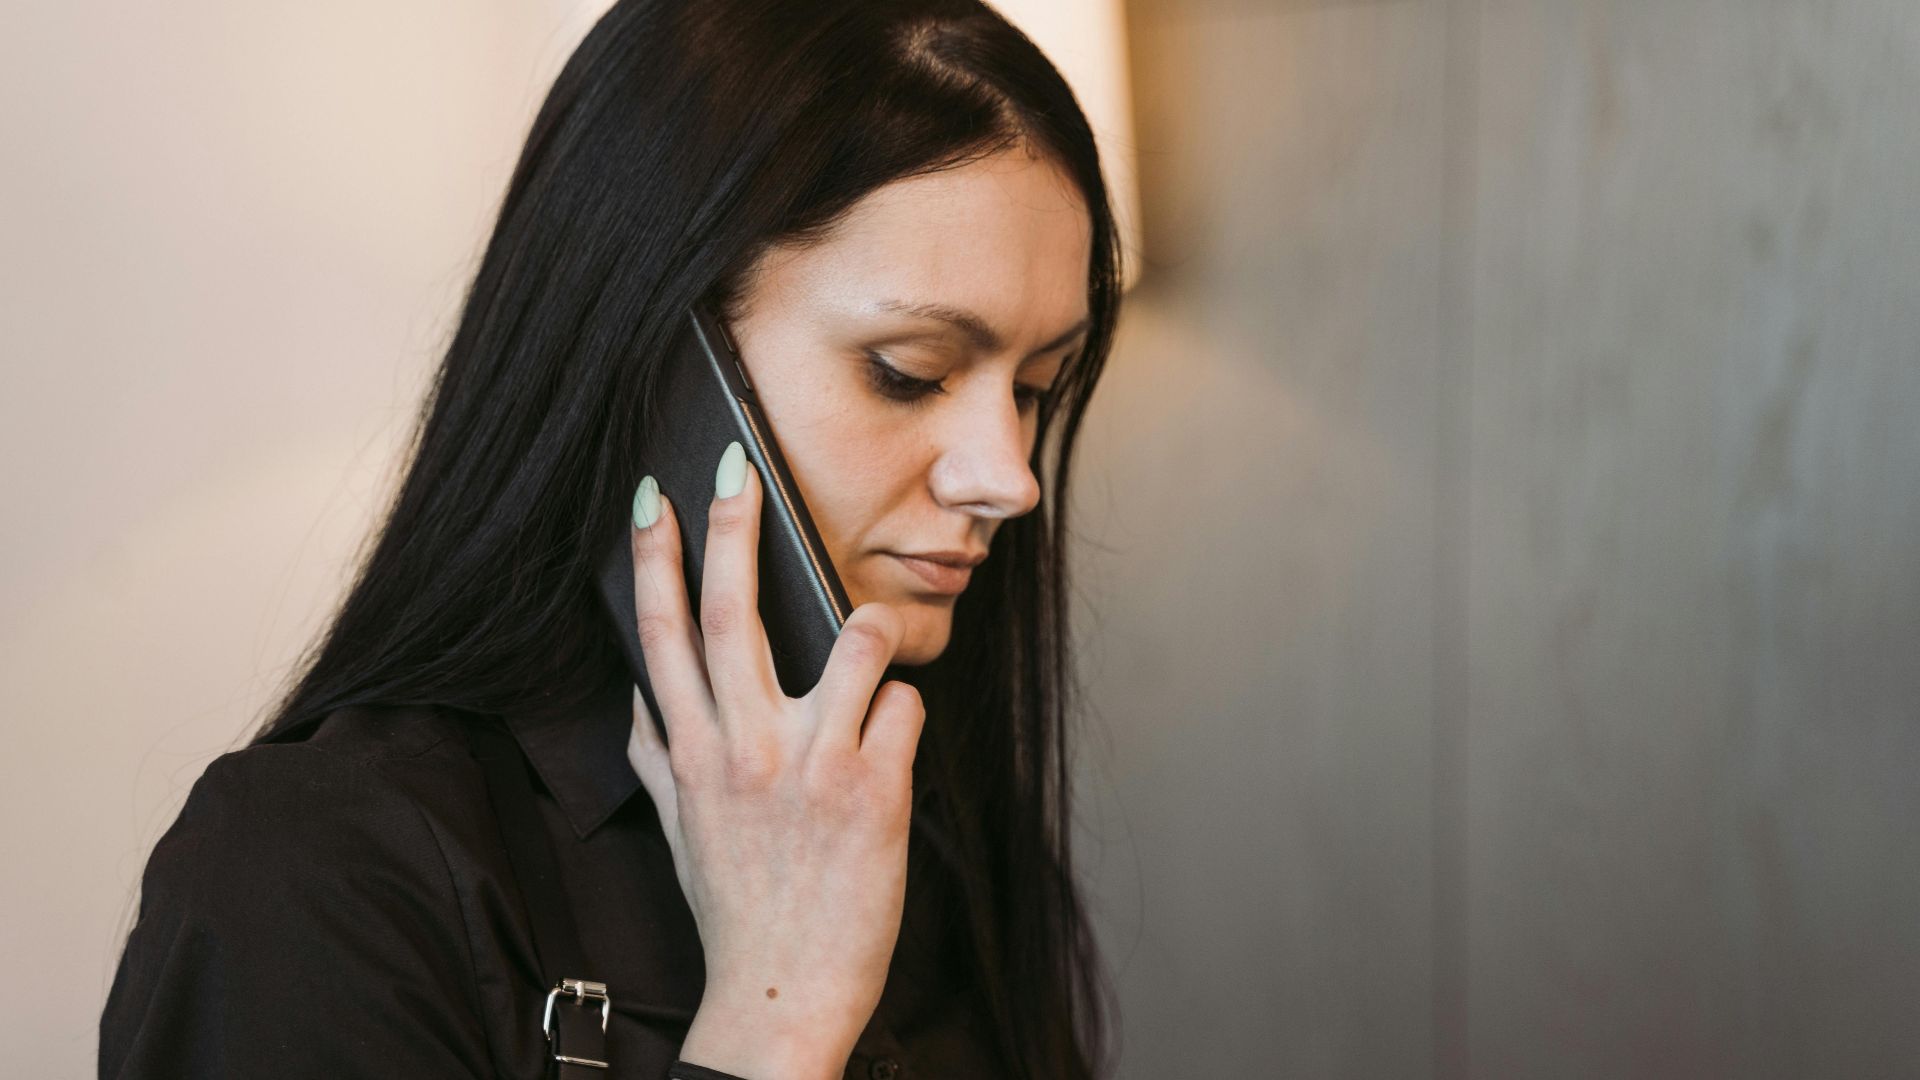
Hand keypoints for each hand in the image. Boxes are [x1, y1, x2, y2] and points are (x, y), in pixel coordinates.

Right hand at [624, 442, 924, 1074]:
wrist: (783, 994)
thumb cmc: (736, 908)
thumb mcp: (680, 829)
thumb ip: (658, 756)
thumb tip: (638, 697)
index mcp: (691, 754)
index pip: (660, 635)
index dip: (653, 557)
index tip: (653, 495)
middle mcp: (744, 750)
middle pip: (730, 612)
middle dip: (731, 528)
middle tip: (735, 464)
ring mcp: (811, 766)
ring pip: (848, 641)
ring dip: (863, 625)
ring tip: (864, 639)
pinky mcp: (874, 789)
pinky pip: (903, 702)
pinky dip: (903, 704)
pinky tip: (894, 739)